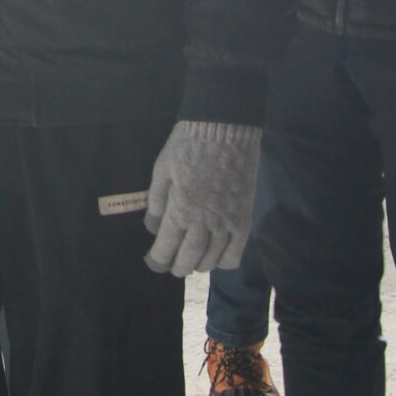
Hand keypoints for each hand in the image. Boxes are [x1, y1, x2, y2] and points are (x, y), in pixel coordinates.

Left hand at [144, 120, 262, 275]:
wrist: (225, 128)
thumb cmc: (187, 145)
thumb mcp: (162, 170)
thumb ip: (156, 202)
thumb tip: (151, 228)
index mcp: (180, 210)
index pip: (166, 247)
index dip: (158, 259)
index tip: (154, 262)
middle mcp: (204, 223)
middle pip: (189, 257)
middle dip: (178, 266)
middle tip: (173, 266)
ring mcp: (226, 222)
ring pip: (213, 258)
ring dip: (200, 265)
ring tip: (193, 264)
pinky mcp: (244, 218)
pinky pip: (237, 250)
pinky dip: (226, 261)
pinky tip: (218, 260)